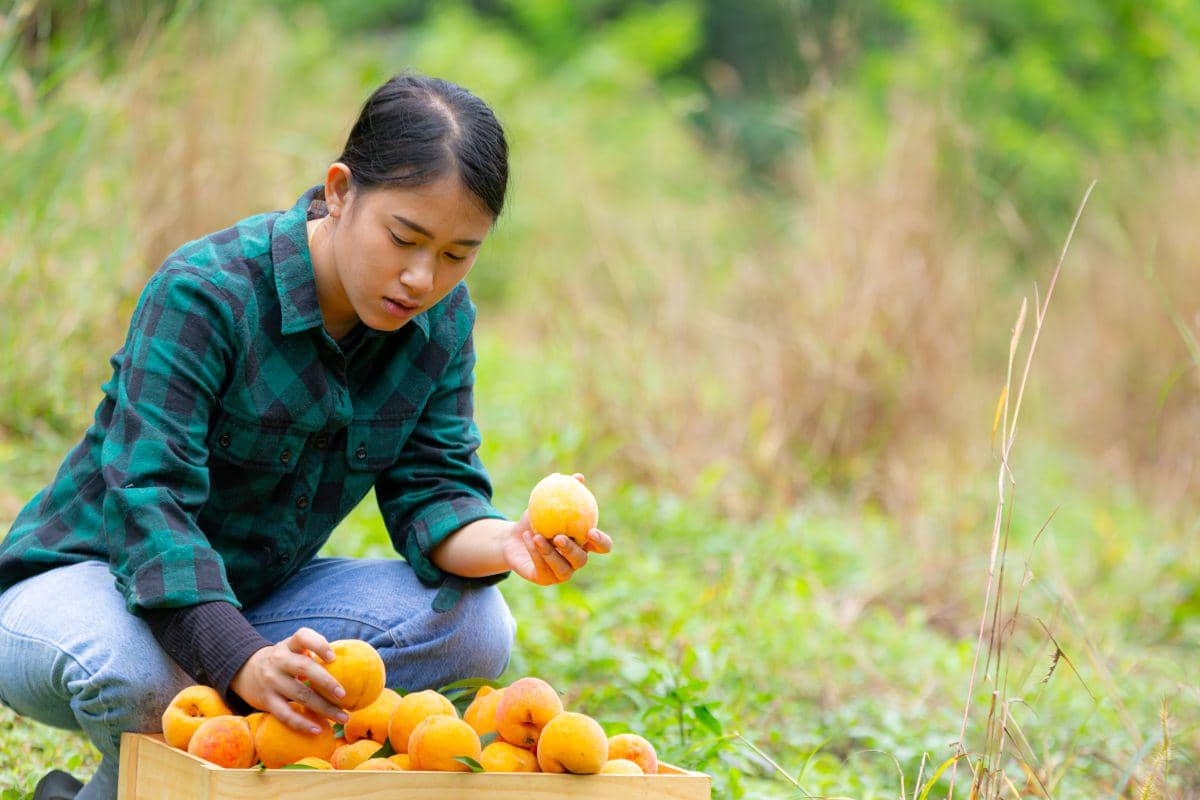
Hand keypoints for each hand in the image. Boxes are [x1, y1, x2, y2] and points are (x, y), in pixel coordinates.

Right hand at [229, 627, 349, 733]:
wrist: (245, 671)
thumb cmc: (283, 661)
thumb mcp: (293, 650)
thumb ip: (314, 653)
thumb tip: (353, 666)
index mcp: (288, 645)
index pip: (303, 637)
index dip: (319, 644)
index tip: (333, 657)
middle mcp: (279, 660)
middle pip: (304, 667)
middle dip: (326, 681)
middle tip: (344, 695)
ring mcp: (271, 681)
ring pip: (300, 695)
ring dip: (324, 708)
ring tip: (343, 717)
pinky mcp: (266, 700)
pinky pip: (285, 714)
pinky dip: (302, 724)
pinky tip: (318, 729)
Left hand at [502, 473, 612, 585]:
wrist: (512, 538)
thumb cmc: (536, 519)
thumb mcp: (546, 502)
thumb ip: (563, 491)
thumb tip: (578, 477)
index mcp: (584, 543)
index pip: (602, 546)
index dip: (601, 542)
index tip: (591, 531)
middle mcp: (576, 560)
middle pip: (581, 559)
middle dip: (571, 549)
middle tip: (559, 537)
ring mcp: (562, 572)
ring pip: (562, 568)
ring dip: (549, 552)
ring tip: (538, 536)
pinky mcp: (545, 579)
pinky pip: (543, 568)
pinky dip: (535, 552)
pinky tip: (528, 537)